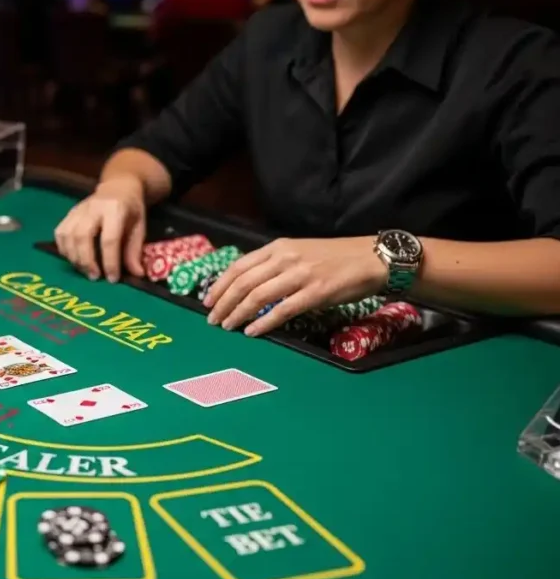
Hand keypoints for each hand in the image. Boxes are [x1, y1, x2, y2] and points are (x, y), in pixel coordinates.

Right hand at [54, 177, 147, 281]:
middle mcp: (93, 207)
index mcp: (115, 209)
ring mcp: (78, 209)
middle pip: (82, 237)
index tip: (112, 279)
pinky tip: (73, 259)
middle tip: (94, 277)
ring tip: (85, 270)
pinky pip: (60, 233)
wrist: (118, 187)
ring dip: (74, 258)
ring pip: (68, 235)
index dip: (110, 261)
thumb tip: (137, 274)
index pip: (109, 239)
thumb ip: (135, 251)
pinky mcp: (69, 213)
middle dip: (87, 261)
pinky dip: (64, 249)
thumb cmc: (131, 209)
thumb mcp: (139, 227)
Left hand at [202, 237, 387, 336]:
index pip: (239, 266)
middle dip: (223, 303)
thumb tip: (247, 285)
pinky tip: (252, 331)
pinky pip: (282, 310)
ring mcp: (300, 275)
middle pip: (243, 283)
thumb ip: (274, 265)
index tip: (208, 301)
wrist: (371, 258)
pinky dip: (263, 322)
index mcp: (278, 247)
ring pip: (258, 297)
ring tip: (227, 327)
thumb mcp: (299, 252)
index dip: (220, 285)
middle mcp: (285, 258)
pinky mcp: (315, 293)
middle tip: (212, 320)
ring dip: (238, 314)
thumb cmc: (335, 258)